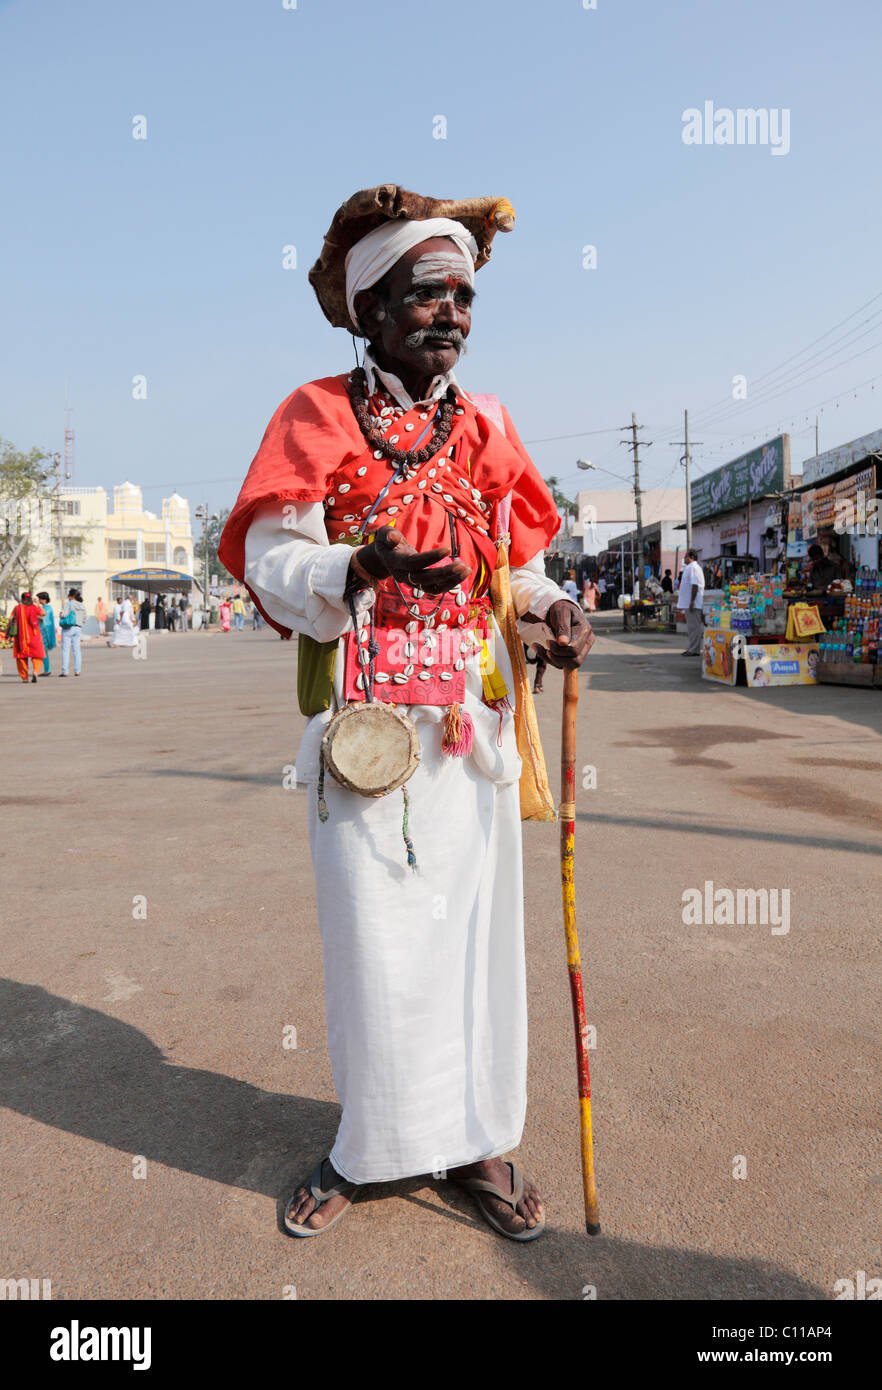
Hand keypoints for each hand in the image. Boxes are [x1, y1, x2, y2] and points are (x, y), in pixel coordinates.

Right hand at [352, 525, 470, 595]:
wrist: (384, 558)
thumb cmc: (387, 542)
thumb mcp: (383, 534)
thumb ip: (387, 534)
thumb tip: (392, 537)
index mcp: (395, 562)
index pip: (414, 563)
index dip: (431, 558)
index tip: (448, 549)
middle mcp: (403, 576)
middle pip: (425, 579)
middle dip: (444, 573)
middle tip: (463, 565)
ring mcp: (412, 583)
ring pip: (432, 588)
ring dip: (451, 581)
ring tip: (467, 570)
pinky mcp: (420, 586)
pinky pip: (436, 589)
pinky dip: (450, 583)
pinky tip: (462, 573)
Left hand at [544, 600, 594, 668]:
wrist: (561, 612)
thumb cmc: (561, 610)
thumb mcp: (561, 613)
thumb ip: (562, 627)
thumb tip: (563, 643)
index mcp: (585, 631)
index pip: (574, 649)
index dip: (559, 649)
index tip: (547, 641)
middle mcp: (587, 642)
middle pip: (575, 661)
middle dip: (556, 657)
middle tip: (545, 646)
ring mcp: (582, 650)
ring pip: (570, 665)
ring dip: (552, 660)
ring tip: (539, 648)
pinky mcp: (574, 655)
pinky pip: (564, 664)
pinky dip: (551, 660)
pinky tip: (542, 651)